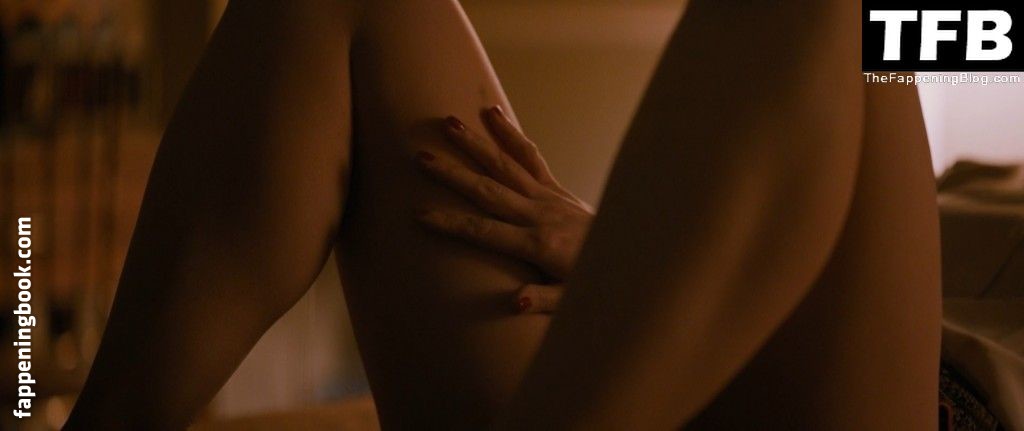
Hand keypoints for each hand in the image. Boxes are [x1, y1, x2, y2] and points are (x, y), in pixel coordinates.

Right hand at [415, 106, 593, 312]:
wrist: (629, 253)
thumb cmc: (596, 281)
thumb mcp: (572, 299)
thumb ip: (544, 300)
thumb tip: (515, 302)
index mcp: (537, 244)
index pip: (485, 232)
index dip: (451, 223)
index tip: (420, 214)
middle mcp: (539, 214)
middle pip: (487, 191)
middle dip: (453, 174)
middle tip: (421, 157)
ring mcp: (547, 197)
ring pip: (505, 165)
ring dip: (476, 144)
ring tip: (448, 123)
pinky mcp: (555, 188)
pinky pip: (530, 157)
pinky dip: (510, 136)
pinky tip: (492, 114)